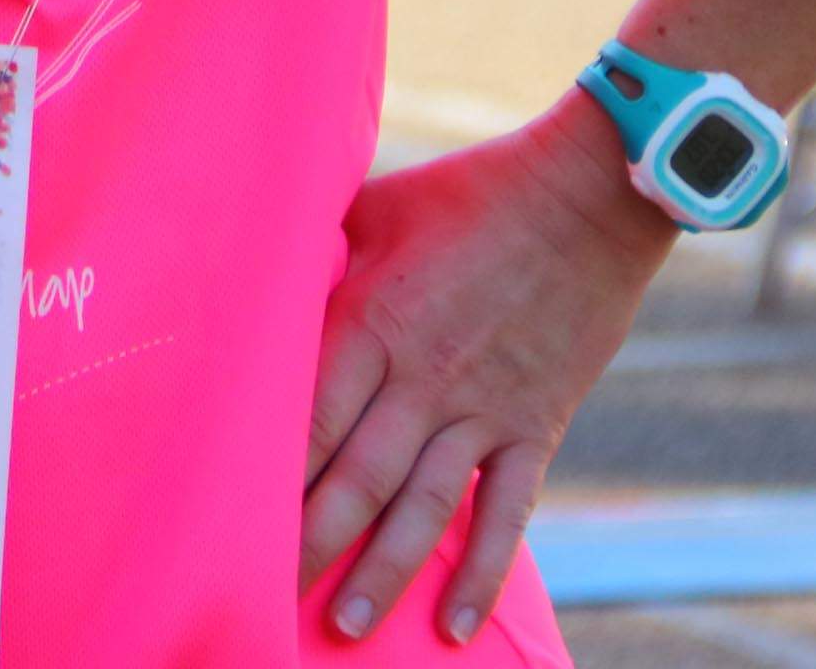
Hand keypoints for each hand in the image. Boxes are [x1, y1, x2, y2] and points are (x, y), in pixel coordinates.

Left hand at [301, 97, 672, 645]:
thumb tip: (262, 254)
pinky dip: (480, 570)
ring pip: (420, 510)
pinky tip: (455, 623)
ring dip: (381, 571)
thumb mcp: (375, 205)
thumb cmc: (470, 191)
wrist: (588, 195)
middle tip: (264, 594)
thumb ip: (322, 244)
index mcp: (369, 321)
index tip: (227, 516)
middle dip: (307, 542)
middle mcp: (421, 377)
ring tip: (344, 626)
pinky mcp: (535, 424)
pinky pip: (505, 512)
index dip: (266, 473)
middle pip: (352, 477)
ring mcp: (482, 409)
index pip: (305, 416)